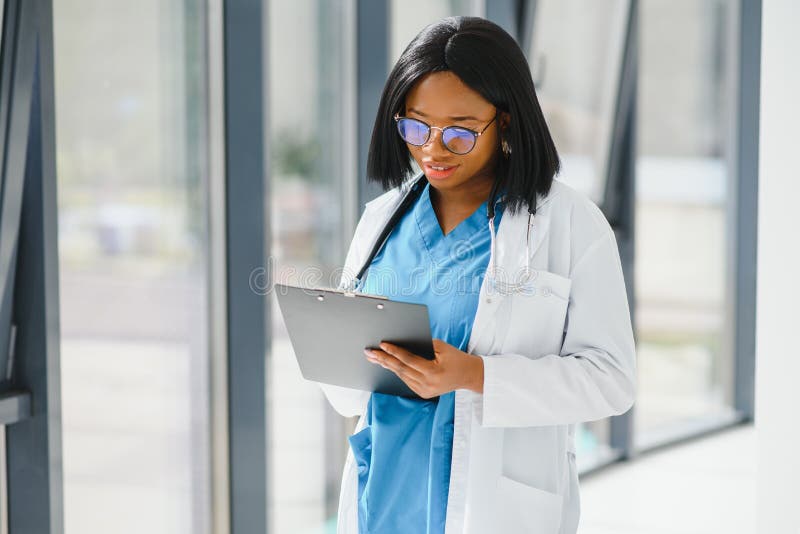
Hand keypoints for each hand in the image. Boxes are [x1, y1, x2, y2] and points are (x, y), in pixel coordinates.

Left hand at [364, 339, 483, 398]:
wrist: (469, 375)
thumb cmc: (456, 358)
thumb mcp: (442, 347)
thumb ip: (423, 345)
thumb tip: (402, 342)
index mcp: (433, 372)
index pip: (408, 360)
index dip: (394, 352)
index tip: (382, 345)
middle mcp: (427, 384)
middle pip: (401, 370)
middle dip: (383, 360)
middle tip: (369, 353)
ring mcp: (425, 391)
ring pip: (401, 376)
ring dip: (387, 366)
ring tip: (374, 357)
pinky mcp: (423, 394)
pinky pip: (407, 381)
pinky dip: (397, 372)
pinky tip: (388, 365)